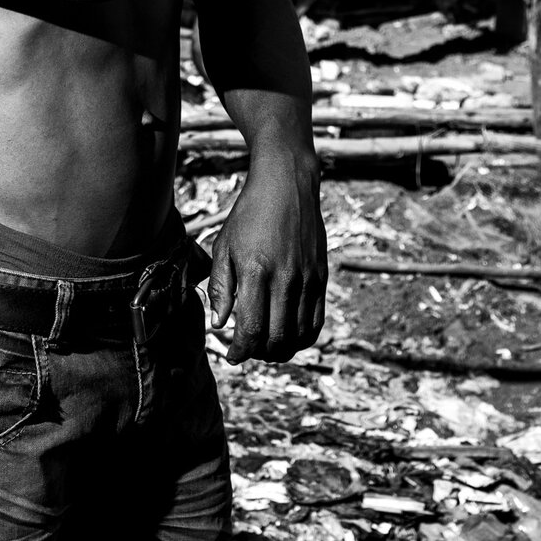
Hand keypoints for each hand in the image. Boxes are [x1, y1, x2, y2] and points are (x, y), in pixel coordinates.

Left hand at [205, 156, 325, 363]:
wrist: (286, 184)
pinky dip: (303, 338)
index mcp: (256, 272)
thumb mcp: (224, 246)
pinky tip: (288, 336)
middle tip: (248, 350)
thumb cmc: (249, 214)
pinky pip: (316, 321)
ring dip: (281, 349)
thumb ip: (220, 287)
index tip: (232, 355)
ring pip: (298, 335)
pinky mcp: (321, 277)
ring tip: (266, 346)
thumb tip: (219, 324)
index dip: (241, 351)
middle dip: (259, 354)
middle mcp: (285, 279)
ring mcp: (307, 279)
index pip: (252, 329)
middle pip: (277, 339)